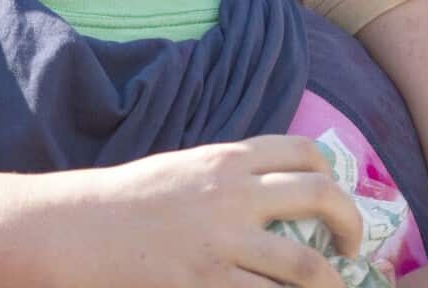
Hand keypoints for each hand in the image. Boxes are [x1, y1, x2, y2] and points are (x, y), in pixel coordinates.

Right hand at [55, 135, 362, 287]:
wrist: (74, 230)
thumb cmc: (122, 202)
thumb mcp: (180, 170)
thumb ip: (225, 177)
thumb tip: (268, 194)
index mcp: (224, 160)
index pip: (302, 152)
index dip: (332, 175)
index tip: (333, 199)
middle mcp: (232, 196)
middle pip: (321, 196)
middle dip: (351, 222)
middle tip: (353, 246)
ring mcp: (222, 244)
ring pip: (307, 265)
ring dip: (331, 283)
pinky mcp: (207, 285)